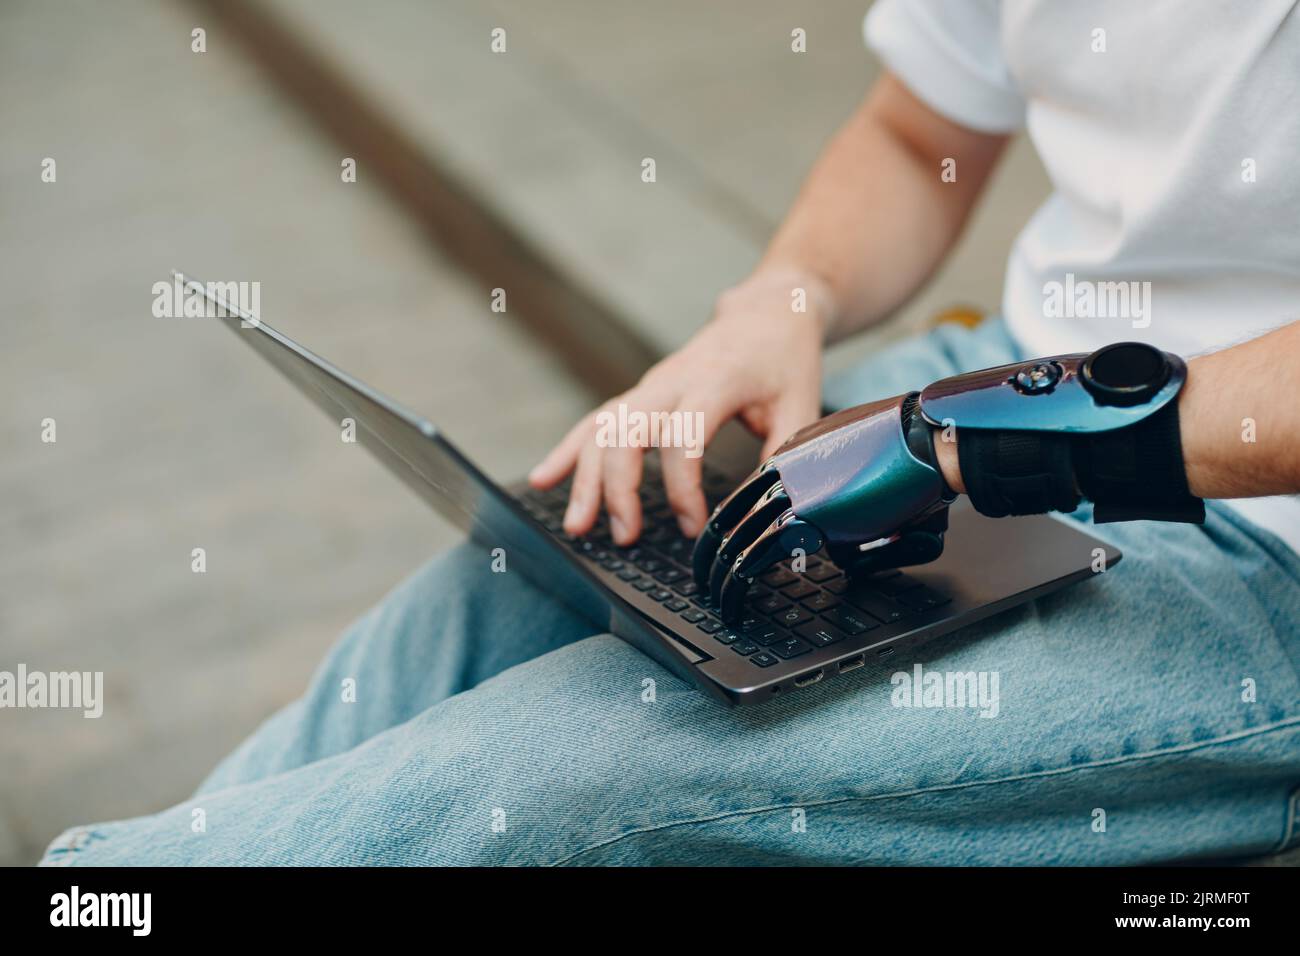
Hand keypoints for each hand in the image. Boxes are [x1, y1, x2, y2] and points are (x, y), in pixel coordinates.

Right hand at [529, 268, 828, 545]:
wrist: (769, 311)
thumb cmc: (786, 360)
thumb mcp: (802, 409)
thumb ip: (782, 459)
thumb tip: (767, 512)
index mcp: (717, 380)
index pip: (683, 435)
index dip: (682, 485)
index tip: (695, 525)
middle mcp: (674, 380)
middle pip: (626, 431)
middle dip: (617, 487)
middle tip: (626, 536)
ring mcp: (651, 385)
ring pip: (603, 428)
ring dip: (585, 478)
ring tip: (577, 526)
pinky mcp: (641, 393)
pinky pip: (596, 421)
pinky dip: (568, 450)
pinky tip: (544, 479)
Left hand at [691, 392, 953, 621]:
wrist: (929, 442)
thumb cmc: (913, 465)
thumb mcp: (868, 491)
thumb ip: (847, 520)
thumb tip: (840, 556)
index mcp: (795, 455)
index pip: (746, 494)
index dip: (729, 528)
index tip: (723, 551)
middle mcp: (783, 468)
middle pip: (730, 516)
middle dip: (712, 555)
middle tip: (706, 581)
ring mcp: (788, 490)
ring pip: (735, 538)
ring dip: (720, 575)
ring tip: (716, 600)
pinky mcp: (801, 515)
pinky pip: (753, 556)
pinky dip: (736, 585)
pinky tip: (732, 604)